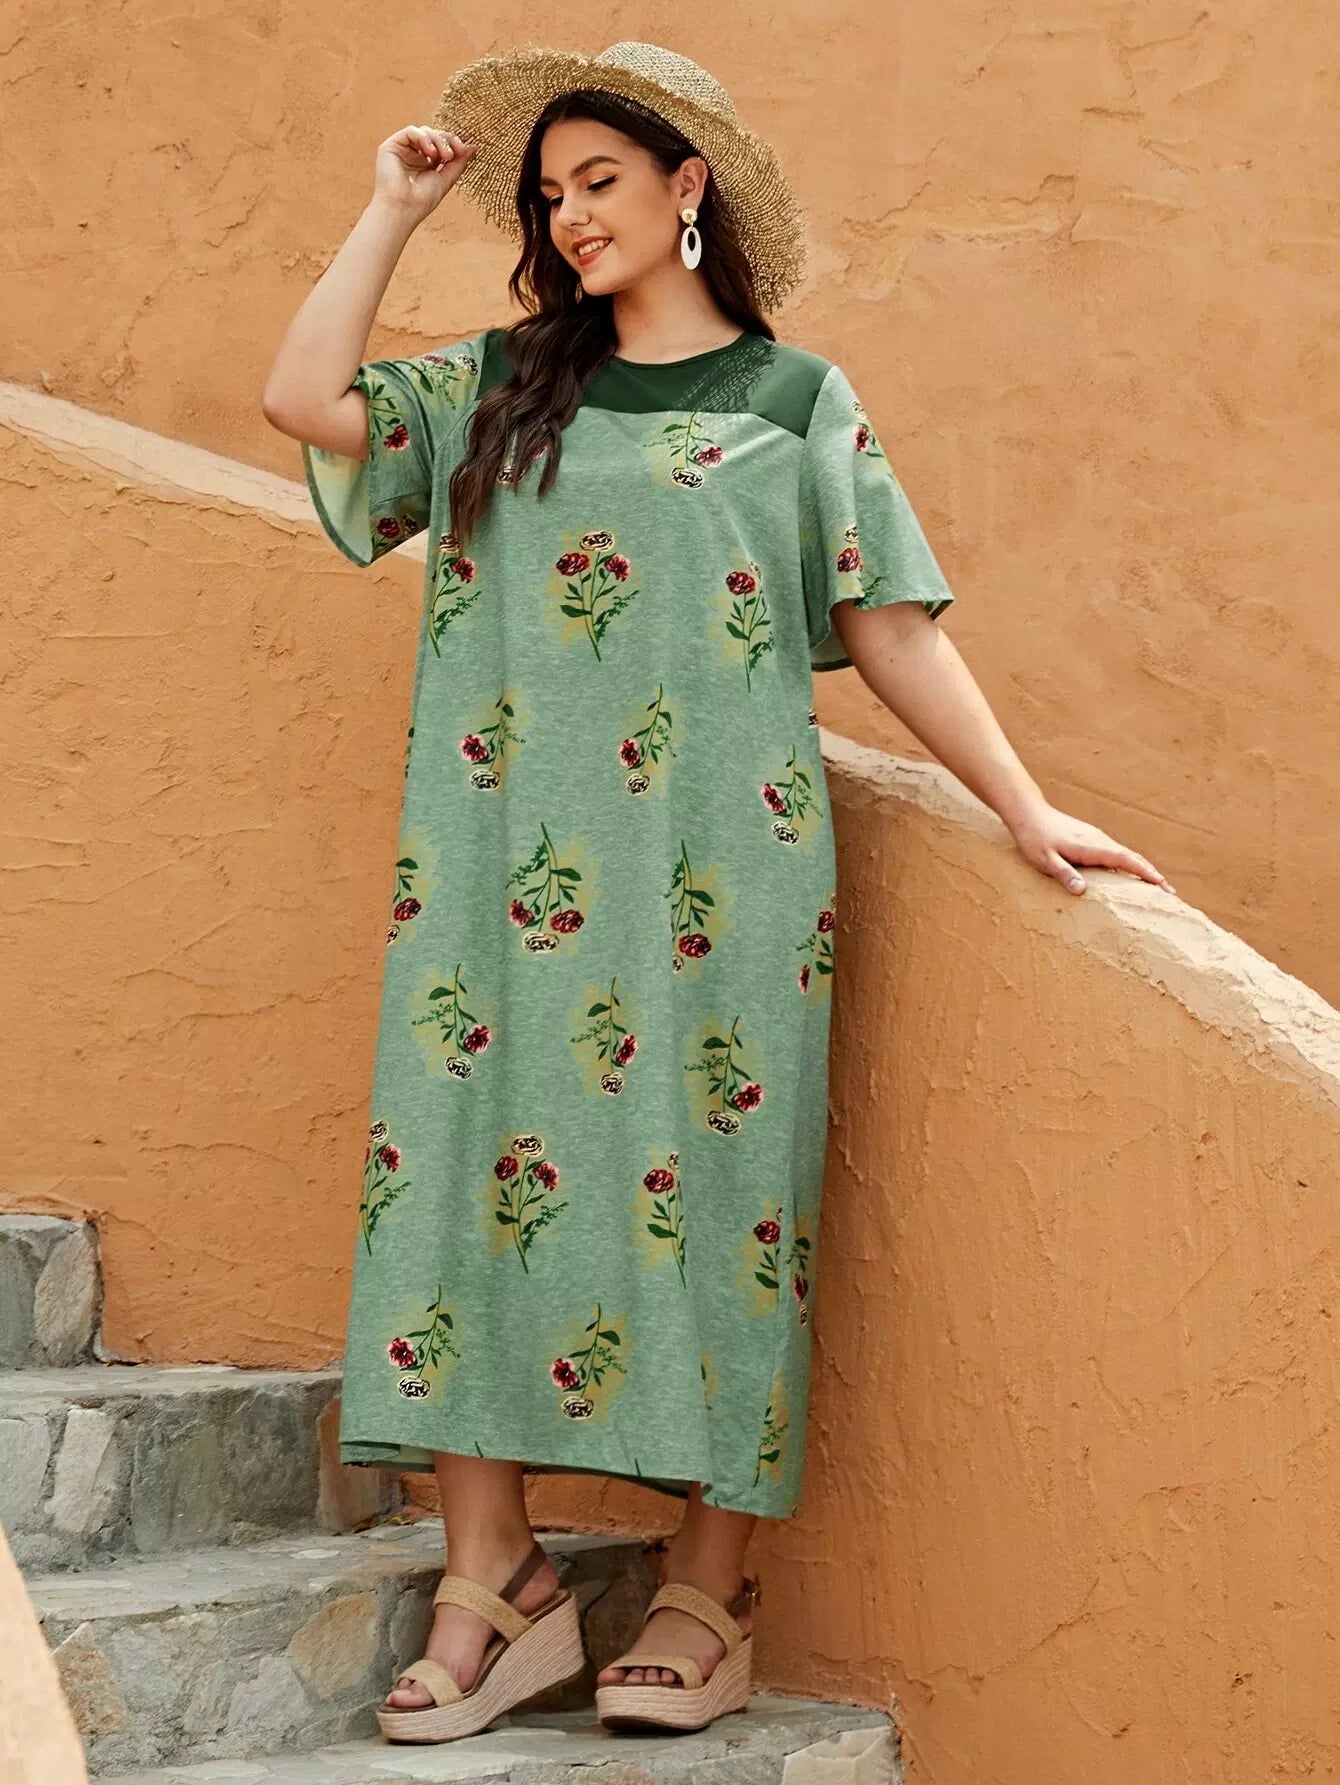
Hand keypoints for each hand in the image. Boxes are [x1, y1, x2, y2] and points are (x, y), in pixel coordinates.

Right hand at [372, 125, 476, 224]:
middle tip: (454, 153)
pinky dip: (423, 137)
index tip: (463, 150)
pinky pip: (410, 131)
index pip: (442, 145)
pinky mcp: (391, 146)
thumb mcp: (446, 180)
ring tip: (443, 155)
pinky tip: (430, 151)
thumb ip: (458, 163)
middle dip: (447, 140)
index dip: (453, 144)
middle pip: (434, 135)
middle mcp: (414, 154)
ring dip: (437, 140)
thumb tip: (473, 147)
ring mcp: (402, 150)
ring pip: (424, 131)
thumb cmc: (421, 201)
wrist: (402, 210)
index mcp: (425, 163)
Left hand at [1008, 801, 1175, 896]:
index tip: (1162, 884)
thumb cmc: (1035, 839)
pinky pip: (1118, 854)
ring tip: (1160, 888)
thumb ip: (1063, 874)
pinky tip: (1134, 876)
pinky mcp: (1093, 841)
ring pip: (1127, 855)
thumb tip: (1082, 891)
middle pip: (1133, 858)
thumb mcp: (1045, 860)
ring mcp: (1098, 839)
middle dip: (1153, 875)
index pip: (1125, 860)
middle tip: (1172, 894)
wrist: (1029, 814)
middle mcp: (1100, 841)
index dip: (1144, 872)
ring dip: (1145, 870)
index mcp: (1092, 846)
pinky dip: (1132, 865)